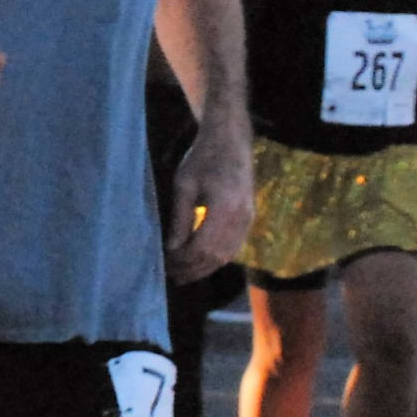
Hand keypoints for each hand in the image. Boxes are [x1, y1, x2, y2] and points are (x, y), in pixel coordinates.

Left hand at [167, 123, 253, 274]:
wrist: (231, 141)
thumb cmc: (202, 158)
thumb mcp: (184, 185)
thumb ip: (180, 218)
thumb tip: (172, 248)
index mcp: (224, 208)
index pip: (202, 247)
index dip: (184, 260)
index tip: (166, 264)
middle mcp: (241, 217)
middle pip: (216, 256)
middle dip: (193, 269)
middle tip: (172, 275)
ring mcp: (248, 218)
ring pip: (228, 255)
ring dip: (205, 267)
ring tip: (184, 274)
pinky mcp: (250, 218)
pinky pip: (235, 246)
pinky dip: (218, 258)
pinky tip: (201, 261)